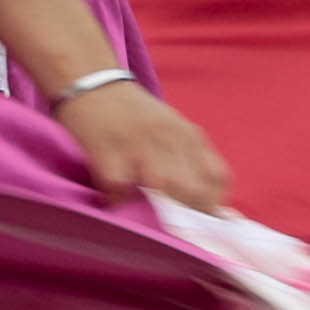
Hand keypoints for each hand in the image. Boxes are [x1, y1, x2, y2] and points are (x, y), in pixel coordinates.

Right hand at [54, 76, 228, 210]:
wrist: (92, 84)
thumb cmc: (134, 116)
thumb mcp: (173, 130)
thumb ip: (191, 161)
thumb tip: (211, 208)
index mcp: (190, 135)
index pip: (218, 178)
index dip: (214, 206)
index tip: (203, 222)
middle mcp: (170, 139)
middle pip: (194, 190)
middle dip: (186, 214)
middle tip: (172, 226)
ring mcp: (139, 145)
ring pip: (164, 189)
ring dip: (155, 209)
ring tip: (146, 215)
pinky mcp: (109, 153)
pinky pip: (120, 190)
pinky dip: (118, 201)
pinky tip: (115, 198)